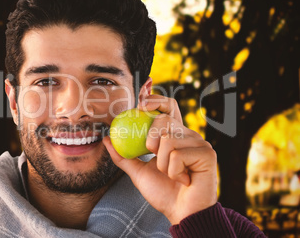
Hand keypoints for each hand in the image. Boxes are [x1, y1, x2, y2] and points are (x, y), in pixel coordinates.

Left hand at [103, 95, 217, 224]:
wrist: (181, 214)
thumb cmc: (163, 193)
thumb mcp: (138, 172)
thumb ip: (123, 156)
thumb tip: (106, 139)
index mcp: (174, 135)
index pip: (168, 107)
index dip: (156, 100)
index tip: (140, 104)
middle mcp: (188, 135)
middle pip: (163, 119)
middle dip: (150, 141)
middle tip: (154, 157)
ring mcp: (199, 143)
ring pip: (167, 140)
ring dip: (162, 164)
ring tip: (173, 175)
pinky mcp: (207, 153)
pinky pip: (177, 155)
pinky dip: (173, 172)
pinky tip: (184, 180)